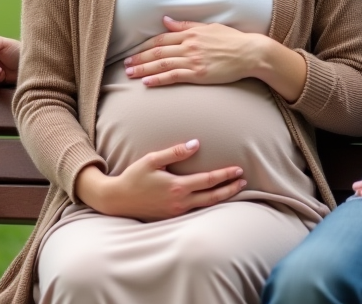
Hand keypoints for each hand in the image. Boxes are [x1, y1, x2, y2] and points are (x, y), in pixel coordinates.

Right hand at [75, 139, 245, 220]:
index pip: (208, 180)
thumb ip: (174, 152)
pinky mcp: (172, 217)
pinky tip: (214, 198)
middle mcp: (180, 202)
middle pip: (212, 196)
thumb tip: (195, 144)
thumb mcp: (152, 160)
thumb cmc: (133, 177)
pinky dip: (208, 204)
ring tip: (235, 189)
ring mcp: (176, 212)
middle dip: (230, 188)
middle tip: (244, 181)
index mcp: (177, 187)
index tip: (239, 170)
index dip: (225, 175)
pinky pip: (196, 211)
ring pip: (206, 206)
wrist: (117, 200)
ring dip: (222, 197)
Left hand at [125, 17, 269, 87]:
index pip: (162, 38)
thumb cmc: (232, 40)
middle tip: (125, 64)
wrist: (250, 53)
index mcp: (191, 33)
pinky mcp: (198, 74)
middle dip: (139, 58)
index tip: (134, 50)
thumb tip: (166, 20)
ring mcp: (193, 60)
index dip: (145, 45)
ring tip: (130, 73)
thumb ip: (186, 25)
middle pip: (157, 51)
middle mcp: (189, 45)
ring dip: (143, 69)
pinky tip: (147, 82)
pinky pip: (173, 76)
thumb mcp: (209, 27)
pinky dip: (158, 79)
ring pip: (161, 64)